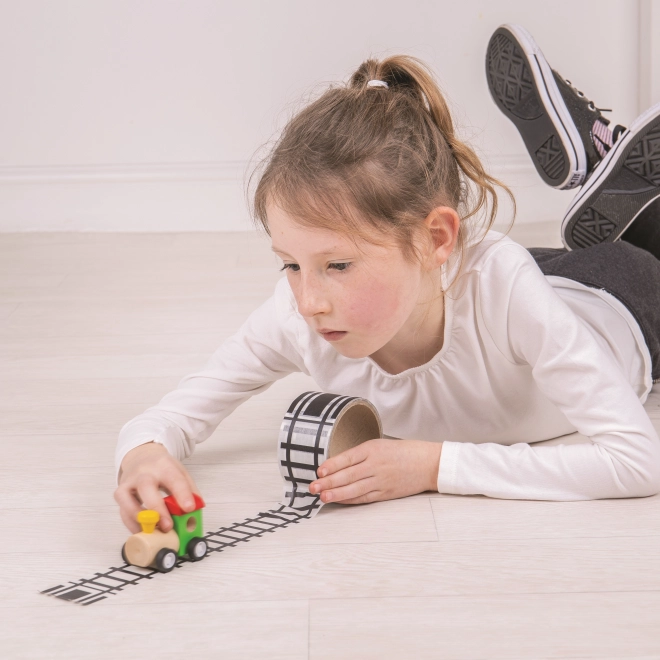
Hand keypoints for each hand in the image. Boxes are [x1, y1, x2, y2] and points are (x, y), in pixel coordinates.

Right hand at [114, 441, 201, 533]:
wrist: (142, 457)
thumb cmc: (163, 468)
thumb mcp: (180, 472)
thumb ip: (189, 491)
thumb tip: (195, 511)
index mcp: (164, 465)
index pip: (174, 478)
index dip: (182, 494)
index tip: (189, 508)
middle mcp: (144, 472)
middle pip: (146, 487)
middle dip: (157, 509)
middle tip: (168, 526)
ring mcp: (129, 482)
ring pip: (127, 499)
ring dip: (140, 518)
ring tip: (154, 530)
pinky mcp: (120, 493)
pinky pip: (122, 511)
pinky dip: (132, 524)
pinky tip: (143, 530)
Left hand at [309, 438, 441, 504]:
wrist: (428, 463)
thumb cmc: (404, 452)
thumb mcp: (381, 445)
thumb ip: (361, 454)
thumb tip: (338, 464)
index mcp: (373, 449)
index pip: (347, 458)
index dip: (332, 465)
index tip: (319, 471)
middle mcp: (375, 465)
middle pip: (348, 475)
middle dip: (328, 482)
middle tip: (313, 487)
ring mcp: (381, 480)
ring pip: (354, 489)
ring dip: (337, 493)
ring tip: (323, 497)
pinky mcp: (386, 493)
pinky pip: (365, 497)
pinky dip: (350, 499)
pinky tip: (339, 500)